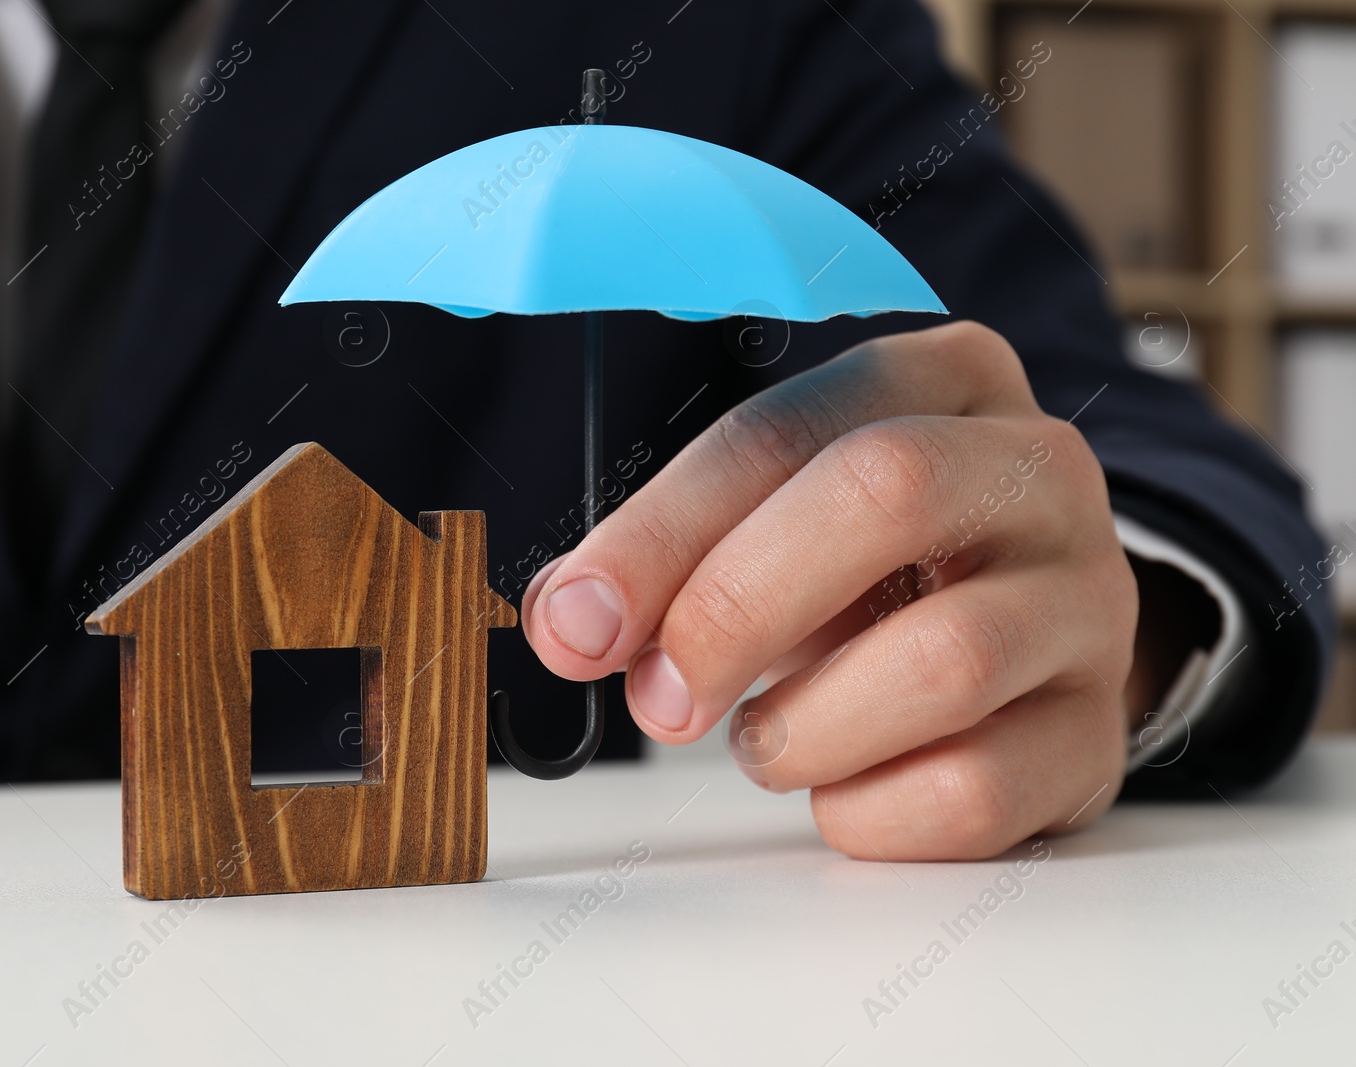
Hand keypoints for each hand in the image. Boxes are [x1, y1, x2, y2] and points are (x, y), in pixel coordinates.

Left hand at [522, 322, 1139, 860]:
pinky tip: (846, 789)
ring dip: (806, 727)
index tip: (576, 621)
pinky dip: (870, 812)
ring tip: (765, 742)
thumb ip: (672, 560)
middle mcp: (1040, 469)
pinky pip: (975, 789)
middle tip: (662, 697)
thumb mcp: (777, 527)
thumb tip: (571, 621)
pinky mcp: (1098, 731)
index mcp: (945, 381)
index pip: (784, 428)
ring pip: (945, 659)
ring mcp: (1089, 600)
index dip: (662, 531)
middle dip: (737, 607)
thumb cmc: (875, 571)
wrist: (1023, 639)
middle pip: (885, 492)